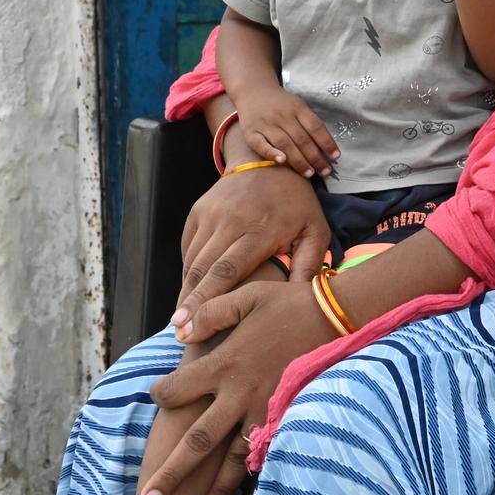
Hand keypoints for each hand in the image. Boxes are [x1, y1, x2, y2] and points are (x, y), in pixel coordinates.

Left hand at [144, 280, 336, 494]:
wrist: (337, 316)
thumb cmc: (289, 303)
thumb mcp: (246, 297)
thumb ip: (210, 313)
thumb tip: (177, 329)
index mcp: (225, 363)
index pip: (178, 389)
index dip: (161, 394)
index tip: (155, 396)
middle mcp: (240, 394)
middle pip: (198, 442)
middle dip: (173, 473)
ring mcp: (265, 411)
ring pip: (235, 461)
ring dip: (217, 490)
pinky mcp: (287, 417)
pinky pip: (268, 454)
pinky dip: (259, 478)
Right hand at [175, 166, 329, 328]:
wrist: (270, 161)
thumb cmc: (297, 203)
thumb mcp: (315, 231)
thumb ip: (309, 265)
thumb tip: (302, 301)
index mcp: (259, 229)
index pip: (226, 271)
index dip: (206, 301)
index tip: (190, 326)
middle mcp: (229, 221)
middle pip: (201, 270)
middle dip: (188, 303)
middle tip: (179, 332)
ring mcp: (210, 214)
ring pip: (191, 260)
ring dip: (186, 289)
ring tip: (182, 319)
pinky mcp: (198, 211)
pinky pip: (188, 247)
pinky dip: (188, 270)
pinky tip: (191, 290)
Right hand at [236, 83, 338, 178]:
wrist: (253, 90)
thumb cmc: (280, 103)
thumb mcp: (297, 105)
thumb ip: (309, 123)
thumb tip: (326, 147)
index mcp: (297, 108)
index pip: (315, 127)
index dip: (326, 142)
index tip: (335, 157)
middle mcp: (282, 115)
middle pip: (302, 139)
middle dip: (315, 157)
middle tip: (325, 172)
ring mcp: (266, 124)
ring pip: (285, 143)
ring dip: (298, 160)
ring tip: (309, 174)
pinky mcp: (250, 132)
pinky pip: (261, 144)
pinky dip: (271, 153)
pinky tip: (282, 161)